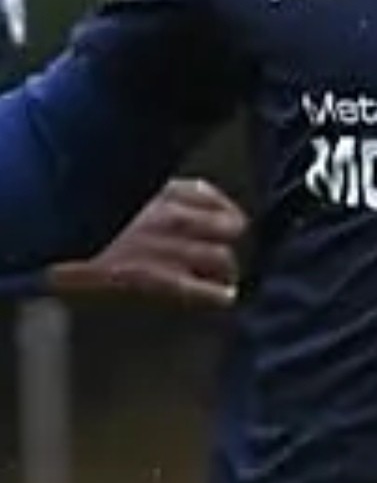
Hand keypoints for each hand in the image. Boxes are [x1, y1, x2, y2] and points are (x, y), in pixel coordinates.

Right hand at [45, 178, 247, 306]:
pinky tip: (222, 297)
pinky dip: (218, 295)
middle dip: (225, 242)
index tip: (218, 222)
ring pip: (223, 258)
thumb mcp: (109, 185)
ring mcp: (165, 248)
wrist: (40, 235)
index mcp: (156, 189)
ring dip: (223, 271)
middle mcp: (170, 215)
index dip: (218, 211)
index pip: (210, 195)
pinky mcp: (154, 280)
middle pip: (230, 226)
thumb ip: (140, 190)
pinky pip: (204, 290)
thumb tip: (169, 198)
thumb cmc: (70, 214)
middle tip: (219, 257)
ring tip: (220, 280)